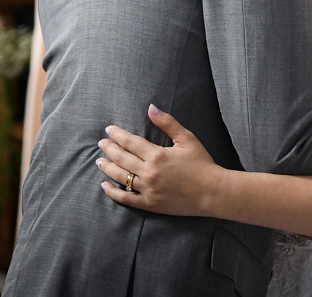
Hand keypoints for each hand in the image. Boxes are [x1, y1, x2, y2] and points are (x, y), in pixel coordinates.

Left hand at [97, 105, 221, 215]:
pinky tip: (105, 186)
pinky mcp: (149, 204)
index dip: (117, 135)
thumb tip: (151, 107)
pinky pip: (126, 199)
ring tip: (100, 161)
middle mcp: (149, 172)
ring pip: (120, 177)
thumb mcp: (187, 138)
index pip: (130, 142)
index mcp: (157, 154)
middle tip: (101, 143)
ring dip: (107, 168)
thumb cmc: (201, 163)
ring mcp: (148, 190)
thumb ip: (167, 123)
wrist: (212, 192)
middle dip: (109, 149)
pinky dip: (113, 193)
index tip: (108, 130)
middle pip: (121, 158)